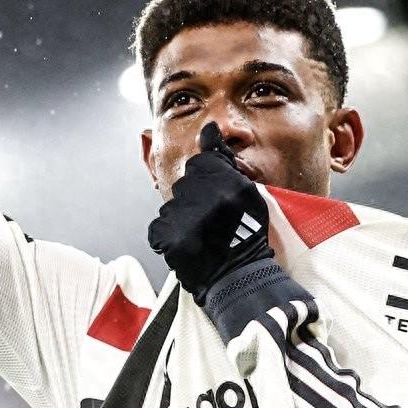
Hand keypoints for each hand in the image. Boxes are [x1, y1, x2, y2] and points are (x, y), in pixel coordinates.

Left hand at [147, 123, 273, 302]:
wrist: (238, 279)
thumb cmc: (248, 236)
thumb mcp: (248, 193)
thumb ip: (223, 159)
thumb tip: (207, 128)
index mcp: (224, 181)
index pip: (200, 164)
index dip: (207, 181)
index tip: (216, 198)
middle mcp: (201, 195)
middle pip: (185, 184)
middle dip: (195, 199)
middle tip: (211, 221)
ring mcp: (181, 217)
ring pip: (172, 206)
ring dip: (182, 218)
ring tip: (201, 236)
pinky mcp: (165, 236)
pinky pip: (159, 227)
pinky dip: (169, 236)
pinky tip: (187, 245)